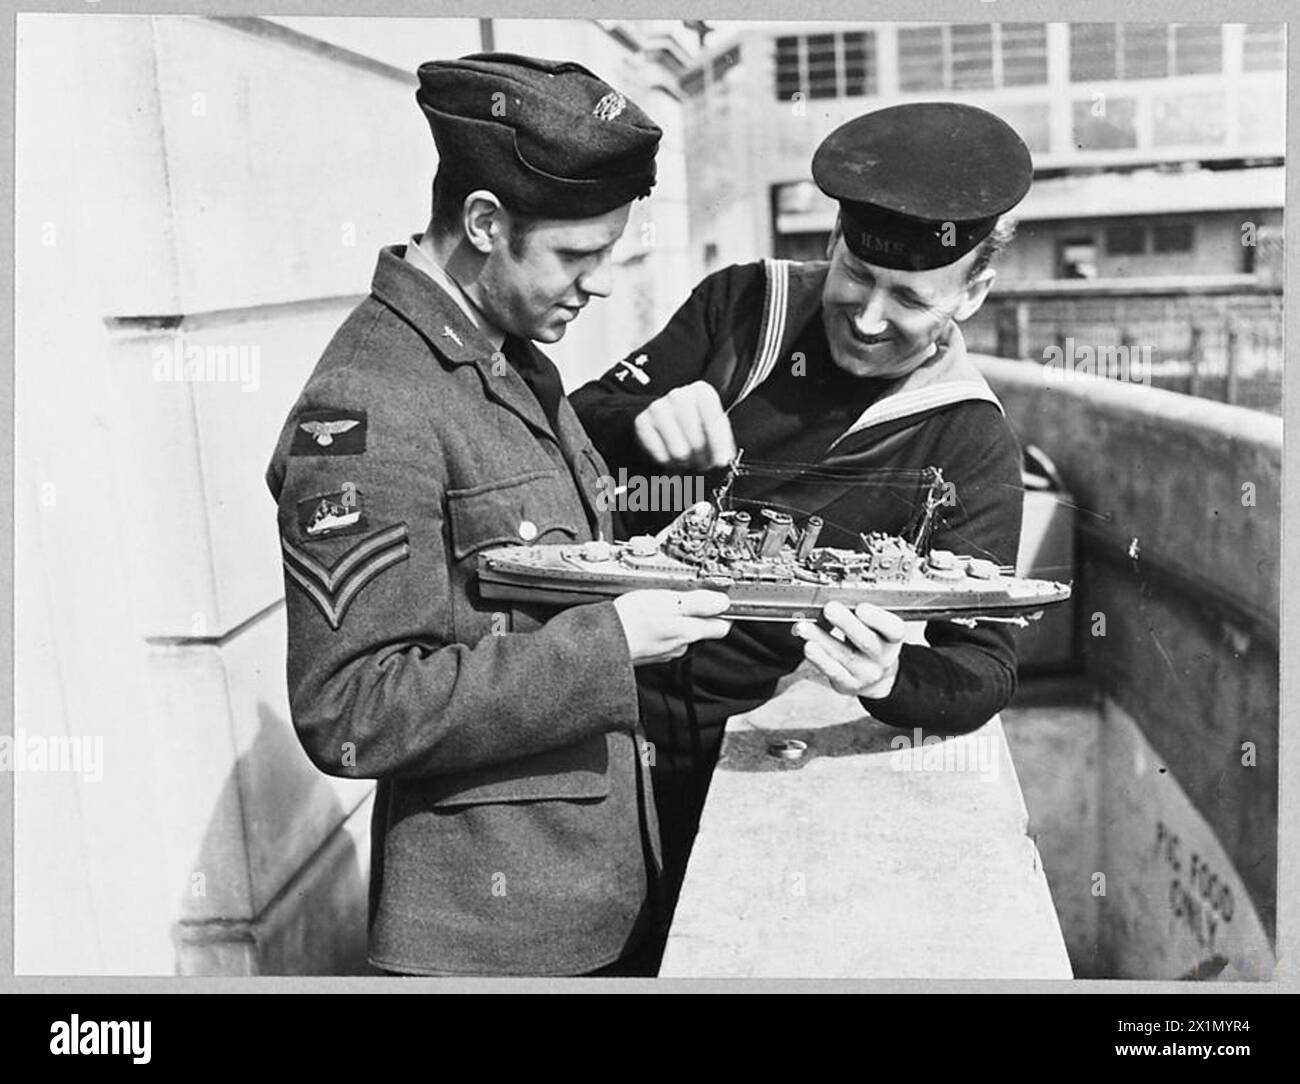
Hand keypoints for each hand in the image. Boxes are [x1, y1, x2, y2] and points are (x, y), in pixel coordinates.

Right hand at [613, 589, 732, 665]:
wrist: (604, 641)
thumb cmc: (634, 620)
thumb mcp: (671, 601)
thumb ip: (699, 602)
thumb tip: (722, 602)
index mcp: (689, 632)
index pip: (720, 627)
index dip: (723, 613)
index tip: (719, 602)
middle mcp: (680, 646)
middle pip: (699, 630)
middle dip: (696, 615)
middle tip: (684, 598)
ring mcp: (663, 652)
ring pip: (678, 635)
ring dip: (673, 621)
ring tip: (660, 606)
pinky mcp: (648, 654)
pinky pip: (660, 640)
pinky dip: (657, 629)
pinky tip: (646, 619)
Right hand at [633, 381, 736, 469]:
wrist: (667, 414)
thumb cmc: (696, 421)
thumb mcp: (715, 426)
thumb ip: (723, 442)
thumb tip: (722, 459)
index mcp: (702, 392)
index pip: (713, 421)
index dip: (718, 445)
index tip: (721, 461)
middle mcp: (679, 396)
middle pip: (697, 442)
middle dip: (702, 458)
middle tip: (703, 461)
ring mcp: (658, 408)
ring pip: (679, 452)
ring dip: (686, 461)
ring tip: (688, 456)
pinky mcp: (642, 422)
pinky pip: (661, 456)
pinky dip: (669, 461)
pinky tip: (672, 453)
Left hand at [793, 600, 905, 699]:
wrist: (875, 678)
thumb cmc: (871, 643)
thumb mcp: (875, 629)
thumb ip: (860, 615)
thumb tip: (834, 599)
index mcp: (892, 638)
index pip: (894, 629)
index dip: (878, 619)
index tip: (861, 608)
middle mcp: (882, 656)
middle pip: (866, 641)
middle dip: (846, 623)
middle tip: (829, 608)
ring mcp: (866, 673)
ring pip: (843, 655)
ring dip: (822, 639)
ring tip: (805, 627)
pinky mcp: (848, 684)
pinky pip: (832, 670)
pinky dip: (819, 658)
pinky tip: (809, 646)